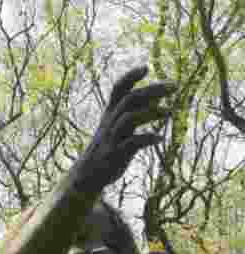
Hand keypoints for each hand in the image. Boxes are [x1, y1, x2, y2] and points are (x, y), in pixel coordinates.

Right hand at [71, 67, 174, 193]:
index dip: (130, 77)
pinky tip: (160, 138)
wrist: (87, 176)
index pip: (118, 89)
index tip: (146, 67)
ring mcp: (112, 138)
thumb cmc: (108, 148)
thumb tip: (158, 99)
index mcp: (111, 114)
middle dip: (153, 90)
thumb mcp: (120, 128)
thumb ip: (137, 112)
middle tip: (175, 86)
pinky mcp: (115, 154)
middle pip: (130, 99)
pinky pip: (132, 143)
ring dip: (152, 112)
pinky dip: (148, 138)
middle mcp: (110, 122)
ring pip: (129, 118)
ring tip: (171, 112)